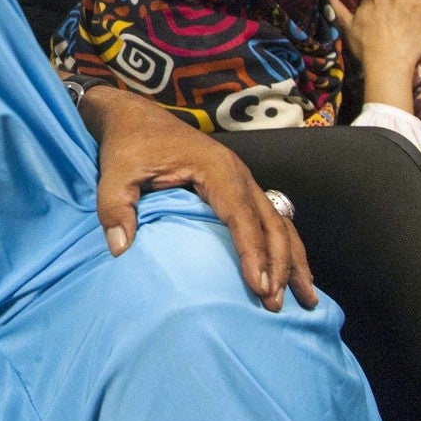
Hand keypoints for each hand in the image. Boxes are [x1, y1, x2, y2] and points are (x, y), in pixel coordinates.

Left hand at [76, 86, 317, 311]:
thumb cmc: (128, 144)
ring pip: (279, 222)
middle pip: (271, 223)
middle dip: (279, 264)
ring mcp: (242, 180)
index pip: (241, 217)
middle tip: (275, 304)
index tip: (258, 287)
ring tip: (305, 298)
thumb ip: (115, 206)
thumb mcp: (114, 172)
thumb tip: (120, 247)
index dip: (253, 253)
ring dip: (292, 260)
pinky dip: (285, 247)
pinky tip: (291, 275)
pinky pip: (270, 219)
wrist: (134, 116)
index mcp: (215, 169)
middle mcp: (238, 174)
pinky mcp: (238, 188)